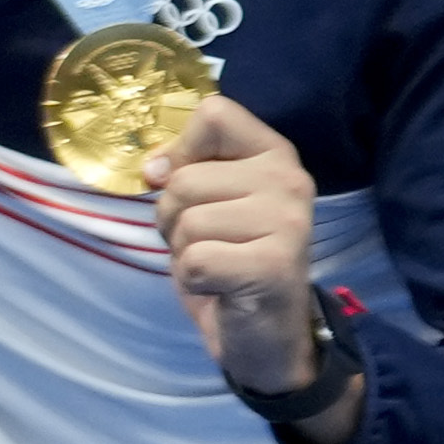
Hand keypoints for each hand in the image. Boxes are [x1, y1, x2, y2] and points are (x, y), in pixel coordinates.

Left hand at [150, 86, 326, 398]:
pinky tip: (221, 285)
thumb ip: (183, 169)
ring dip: (185, 250)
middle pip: (185, 178)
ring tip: (217, 262)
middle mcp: (289, 179)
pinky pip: (194, 260)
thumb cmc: (228, 258)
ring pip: (186, 221)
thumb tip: (154, 168)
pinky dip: (193, 279)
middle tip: (208, 241)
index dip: (181, 149)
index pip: (214, 113)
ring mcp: (288, 221)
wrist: (264, 331)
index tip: (184, 183)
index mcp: (273, 153)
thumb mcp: (204, 202)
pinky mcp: (274, 264)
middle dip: (174, 217)